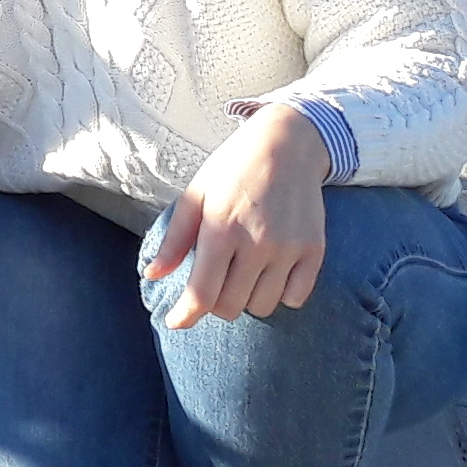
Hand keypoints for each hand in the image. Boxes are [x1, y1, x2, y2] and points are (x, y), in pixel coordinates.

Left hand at [145, 103, 330, 325]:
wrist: (287, 144)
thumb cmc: (232, 169)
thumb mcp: (195, 195)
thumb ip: (174, 239)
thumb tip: (152, 276)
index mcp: (221, 228)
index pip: (202, 293)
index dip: (185, 315)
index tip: (176, 322)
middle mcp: (257, 242)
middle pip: (231, 306)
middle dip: (214, 303)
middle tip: (213, 283)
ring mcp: (289, 248)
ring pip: (262, 306)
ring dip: (246, 299)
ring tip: (241, 274)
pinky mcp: (314, 250)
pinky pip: (295, 298)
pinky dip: (280, 295)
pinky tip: (270, 274)